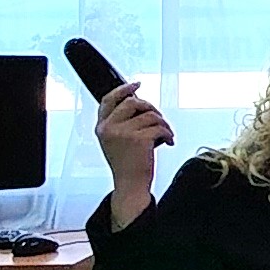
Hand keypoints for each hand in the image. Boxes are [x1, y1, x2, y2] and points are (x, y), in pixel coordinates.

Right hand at [95, 82, 173, 224]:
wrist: (130, 186)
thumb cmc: (126, 165)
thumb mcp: (114, 141)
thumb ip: (119, 122)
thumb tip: (138, 103)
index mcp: (101, 127)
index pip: (109, 99)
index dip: (123, 88)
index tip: (137, 84)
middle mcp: (109, 128)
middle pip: (133, 101)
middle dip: (150, 107)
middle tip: (159, 118)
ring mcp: (123, 133)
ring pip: (150, 114)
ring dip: (163, 123)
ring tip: (165, 133)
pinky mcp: (138, 139)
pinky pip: (159, 126)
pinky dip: (168, 133)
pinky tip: (168, 141)